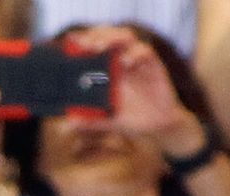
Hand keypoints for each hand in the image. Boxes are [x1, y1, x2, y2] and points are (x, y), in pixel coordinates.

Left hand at [65, 26, 203, 156]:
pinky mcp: (153, 65)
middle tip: (86, 45)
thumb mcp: (110, 121)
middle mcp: (121, 60)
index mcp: (107, 68)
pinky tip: (125, 62)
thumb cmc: (133, 119)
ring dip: (112, 37)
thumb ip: (92, 120)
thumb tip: (70, 122)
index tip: (72, 44)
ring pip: (125, 36)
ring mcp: (138, 60)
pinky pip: (145, 51)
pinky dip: (135, 53)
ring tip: (99, 48)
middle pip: (108, 34)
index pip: (95, 44)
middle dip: (96, 35)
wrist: (159, 127)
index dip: (84, 40)